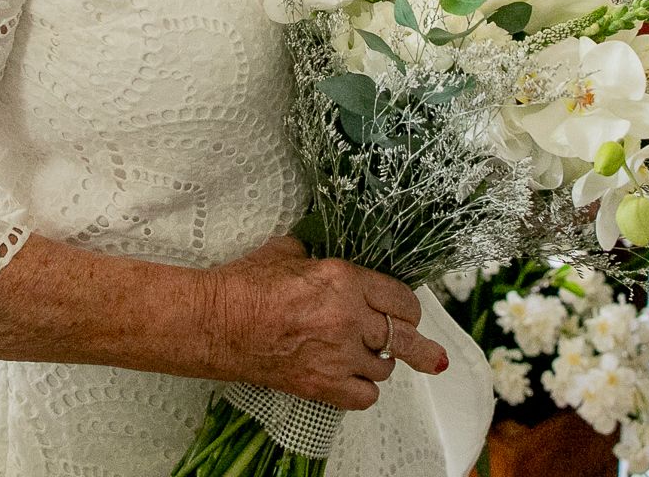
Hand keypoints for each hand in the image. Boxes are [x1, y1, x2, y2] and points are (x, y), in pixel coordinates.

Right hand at [207, 237, 445, 410]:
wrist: (215, 322)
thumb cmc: (245, 285)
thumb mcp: (288, 253)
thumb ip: (319, 258)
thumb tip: (325, 257)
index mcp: (344, 279)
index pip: (400, 298)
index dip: (408, 308)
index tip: (408, 313)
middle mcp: (348, 317)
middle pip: (404, 336)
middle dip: (419, 346)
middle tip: (433, 356)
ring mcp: (336, 354)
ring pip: (384, 368)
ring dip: (379, 363)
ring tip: (366, 358)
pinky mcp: (320, 384)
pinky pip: (364, 396)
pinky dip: (363, 390)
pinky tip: (354, 381)